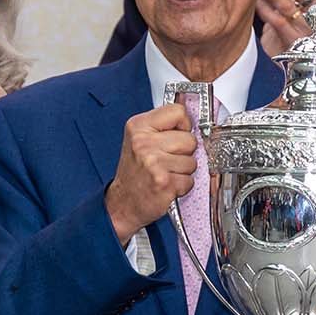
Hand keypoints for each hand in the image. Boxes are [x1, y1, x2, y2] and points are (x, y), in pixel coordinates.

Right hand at [105, 103, 197, 244]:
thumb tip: (191, 119)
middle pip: (190, 139)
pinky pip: (190, 180)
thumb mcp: (139, 139)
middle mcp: (144, 143)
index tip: (176, 134)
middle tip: (167, 160)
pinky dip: (182, 186)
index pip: (178, 111)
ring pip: (193, 161)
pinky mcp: (164, 183)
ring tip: (166, 173)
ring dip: (183, 171)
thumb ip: (163, 126)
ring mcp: (154, 163)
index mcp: (138, 126)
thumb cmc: (134, 171)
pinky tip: (167, 185)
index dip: (183, 125)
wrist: (122, 203)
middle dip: (184, 152)